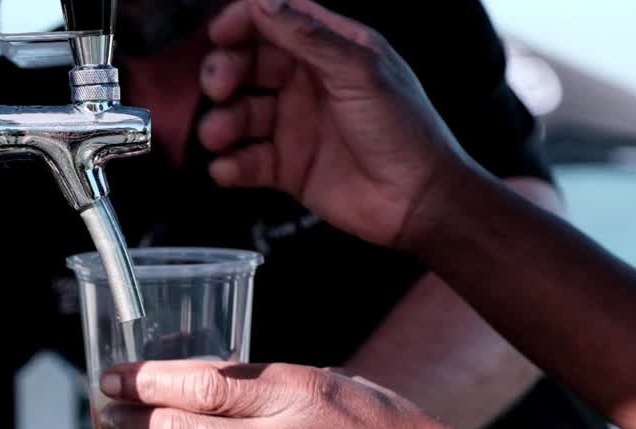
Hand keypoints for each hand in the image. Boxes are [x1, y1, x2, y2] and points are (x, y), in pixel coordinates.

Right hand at [198, 0, 471, 250]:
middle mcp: (309, 84)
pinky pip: (247, 161)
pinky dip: (230, 165)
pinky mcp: (288, 168)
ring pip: (241, 114)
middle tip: (218, 87)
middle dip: (225, 72)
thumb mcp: (360, 71)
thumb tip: (264, 3)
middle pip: (249, 64)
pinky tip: (227, 169)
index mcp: (332, 50)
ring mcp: (296, 126)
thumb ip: (310, 37)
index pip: (277, 20)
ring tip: (219, 135)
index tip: (220, 34)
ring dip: (222, 121)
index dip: (244, 21)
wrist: (418, 201)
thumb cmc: (405, 131)